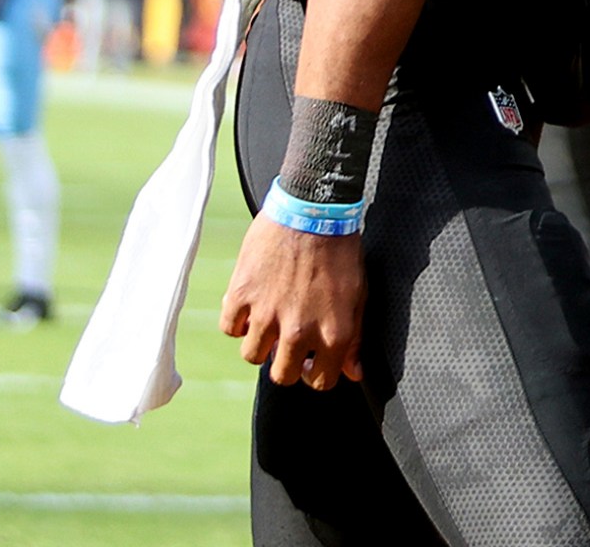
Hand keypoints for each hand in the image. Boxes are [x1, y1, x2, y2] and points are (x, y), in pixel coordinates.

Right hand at [219, 217, 366, 390]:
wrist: (313, 208)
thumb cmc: (340, 250)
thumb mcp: (359, 295)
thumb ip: (355, 339)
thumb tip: (353, 372)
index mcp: (333, 334)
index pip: (320, 381)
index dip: (316, 372)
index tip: (311, 360)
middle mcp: (299, 330)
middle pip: (281, 376)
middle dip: (285, 364)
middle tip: (287, 342)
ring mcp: (267, 313)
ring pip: (251, 355)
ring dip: (260, 342)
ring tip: (269, 319)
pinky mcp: (242, 294)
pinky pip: (230, 327)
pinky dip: (238, 320)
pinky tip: (252, 304)